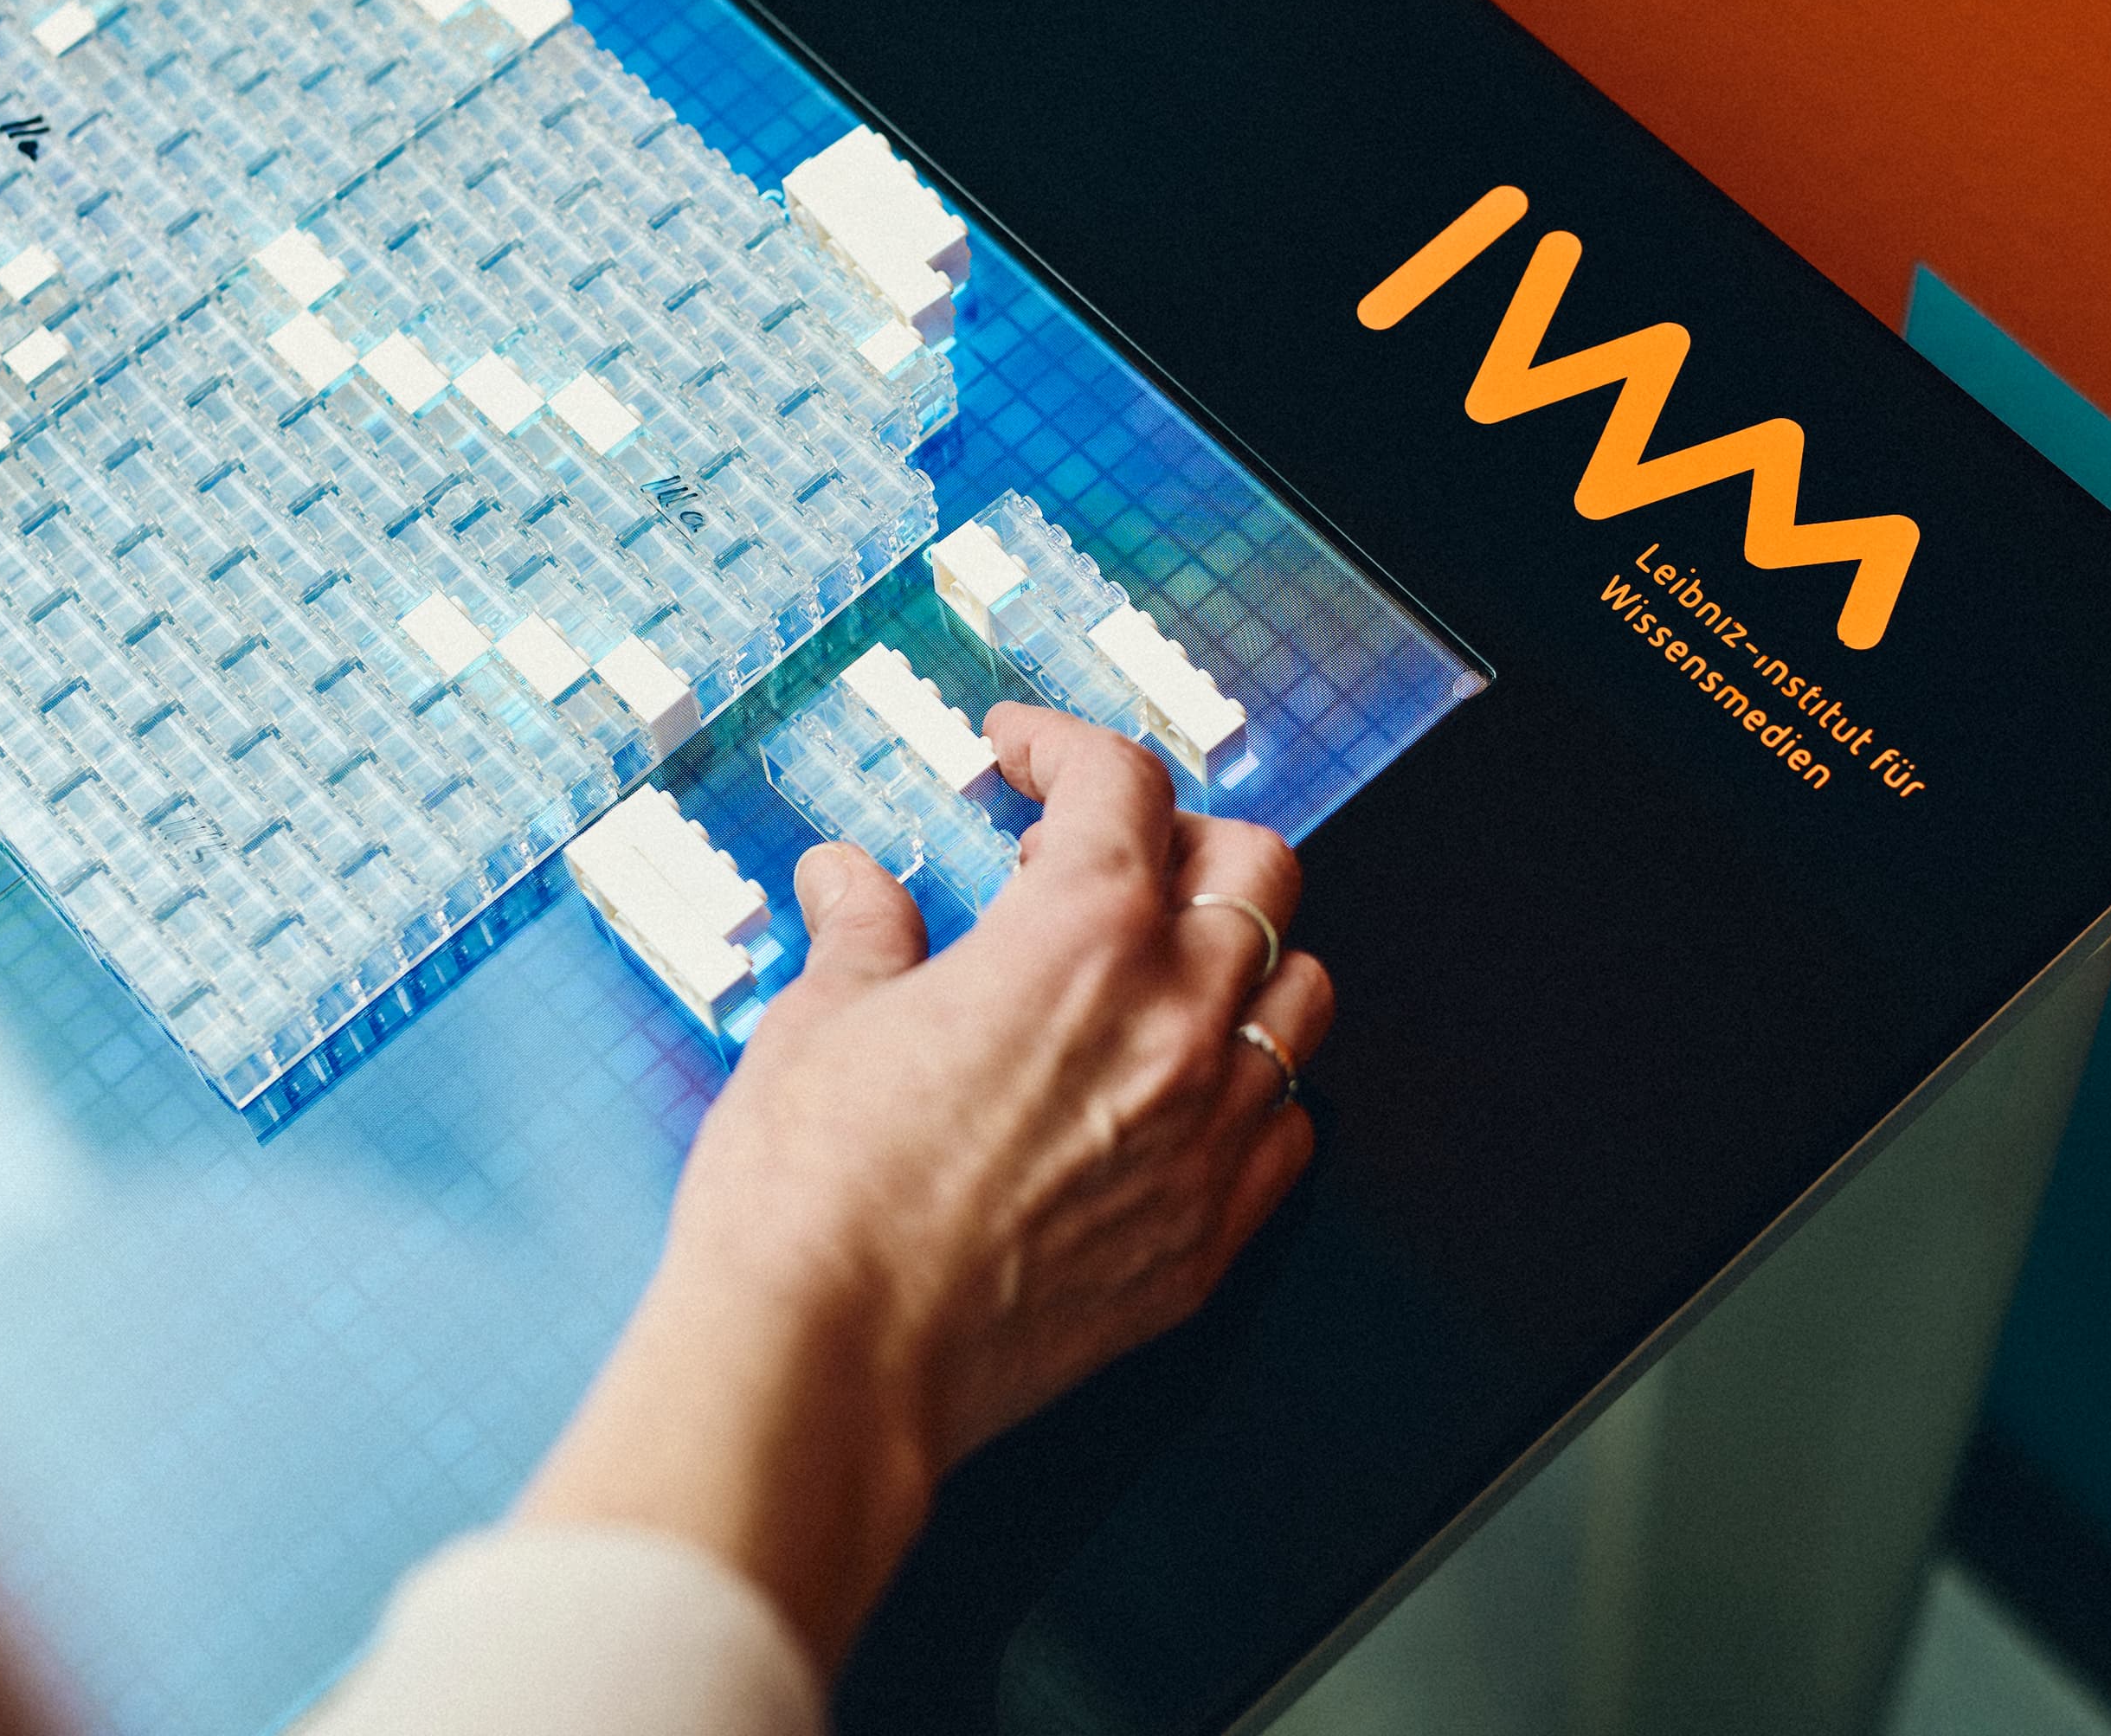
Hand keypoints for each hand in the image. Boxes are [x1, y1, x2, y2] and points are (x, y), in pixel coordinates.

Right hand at [516, 704, 1331, 1670]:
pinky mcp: (1209, 1237)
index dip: (1066, 746)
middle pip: (1255, 868)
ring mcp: (1209, 1133)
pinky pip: (1288, 1128)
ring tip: (1156, 968)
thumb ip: (861, 932)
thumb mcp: (819, 1020)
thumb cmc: (812, 1195)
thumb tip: (849, 884)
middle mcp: (1174, 1020)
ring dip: (1239, 957)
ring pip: (1299, 994)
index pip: (1121, 784)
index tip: (1026, 755)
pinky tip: (1176, 1091)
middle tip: (1100, 856)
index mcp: (1079, 934)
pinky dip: (1251, 1088)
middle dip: (1182, 836)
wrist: (831, 1363)